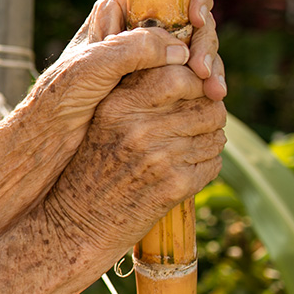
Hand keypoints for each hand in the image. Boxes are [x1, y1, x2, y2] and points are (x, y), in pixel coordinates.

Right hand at [43, 63, 226, 256]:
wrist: (77, 221)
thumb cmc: (91, 165)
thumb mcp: (101, 120)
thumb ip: (136, 93)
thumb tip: (187, 72)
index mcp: (117, 106)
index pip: (177, 75)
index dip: (194, 80)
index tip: (190, 89)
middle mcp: (138, 129)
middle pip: (206, 104)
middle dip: (209, 109)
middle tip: (195, 119)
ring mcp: (159, 158)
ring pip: (215, 132)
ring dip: (209, 137)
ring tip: (186, 145)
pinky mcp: (175, 186)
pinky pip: (213, 162)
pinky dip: (206, 163)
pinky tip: (183, 168)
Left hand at [59, 0, 224, 101]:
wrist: (51, 133)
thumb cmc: (62, 95)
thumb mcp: (93, 66)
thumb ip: (133, 49)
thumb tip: (179, 46)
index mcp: (117, 11)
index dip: (191, 0)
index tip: (198, 21)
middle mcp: (135, 28)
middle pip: (188, 21)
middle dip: (204, 43)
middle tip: (205, 74)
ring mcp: (147, 56)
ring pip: (193, 49)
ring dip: (209, 65)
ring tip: (215, 92)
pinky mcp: (155, 81)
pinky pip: (190, 73)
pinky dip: (204, 82)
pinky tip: (212, 97)